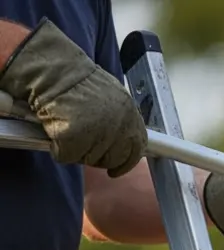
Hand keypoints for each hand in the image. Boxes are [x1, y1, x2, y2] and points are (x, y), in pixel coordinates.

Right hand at [0, 19, 145, 175]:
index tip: (116, 169)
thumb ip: (119, 118)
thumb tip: (120, 139)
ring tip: (67, 127)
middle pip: (114, 158)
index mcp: (129, 114)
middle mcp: (119, 126)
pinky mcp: (75, 139)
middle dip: (99, 158)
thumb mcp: (110, 96)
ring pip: (89, 159)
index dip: (126, 162)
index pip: (137, 147)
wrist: (52, 72)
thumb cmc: (76, 82)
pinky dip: (58, 149)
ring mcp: (98, 134)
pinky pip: (67, 156)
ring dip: (77, 150)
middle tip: (82, 147)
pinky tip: (54, 130)